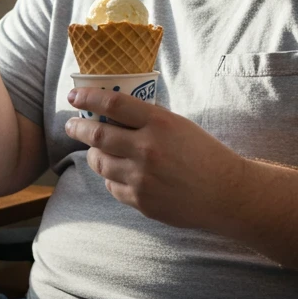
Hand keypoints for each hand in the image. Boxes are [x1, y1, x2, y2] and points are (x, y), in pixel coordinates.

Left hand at [64, 87, 248, 229]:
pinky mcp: (141, 201)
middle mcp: (147, 149)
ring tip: (95, 150)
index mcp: (160, 123)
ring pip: (99, 163)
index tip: (74, 97)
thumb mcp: (179, 125)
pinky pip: (112, 187)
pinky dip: (111, 178)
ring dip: (93, 154)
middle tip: (71, 125)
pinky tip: (118, 173)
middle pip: (97, 135)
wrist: (226, 194)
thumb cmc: (204, 154)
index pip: (112, 104)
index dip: (88, 98)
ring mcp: (142, 178)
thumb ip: (148, 120)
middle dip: (77, 128)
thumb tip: (112, 113)